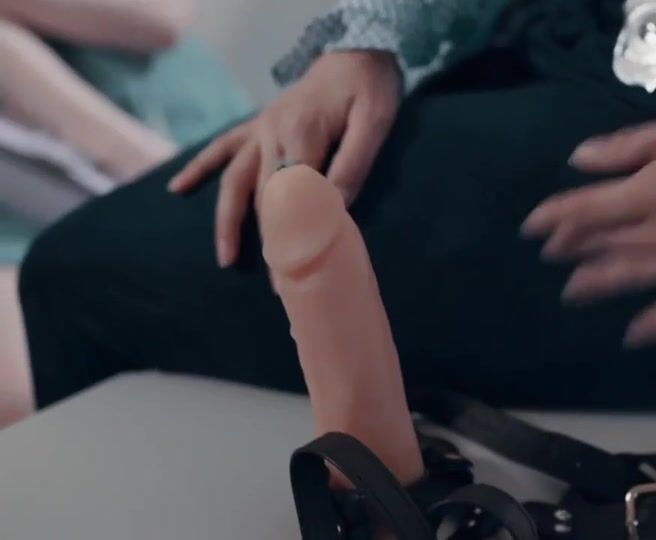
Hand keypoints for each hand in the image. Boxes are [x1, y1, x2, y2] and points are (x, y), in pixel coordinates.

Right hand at [167, 50, 401, 266]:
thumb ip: (353, 163)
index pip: (294, 195)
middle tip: (274, 285)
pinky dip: (198, 167)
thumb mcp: (374, 123)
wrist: (354, 54)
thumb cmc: (369, 90)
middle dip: (266, 242)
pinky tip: (177, 189)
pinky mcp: (255, 126)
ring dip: (227, 219)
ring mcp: (259, 129)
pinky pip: (221, 148)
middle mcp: (272, 132)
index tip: (295, 274)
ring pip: (235, 179)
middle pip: (264, 196)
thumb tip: (335, 207)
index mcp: (303, 134)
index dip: (294, 236)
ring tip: (225, 258)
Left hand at [521, 108, 655, 345]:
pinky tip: (632, 337)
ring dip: (599, 283)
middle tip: (552, 254)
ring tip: (572, 291)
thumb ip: (629, 147)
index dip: (557, 217)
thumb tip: (579, 159)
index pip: (590, 209)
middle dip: (575, 247)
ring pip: (634, 276)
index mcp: (653, 191)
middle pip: (607, 243)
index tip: (532, 226)